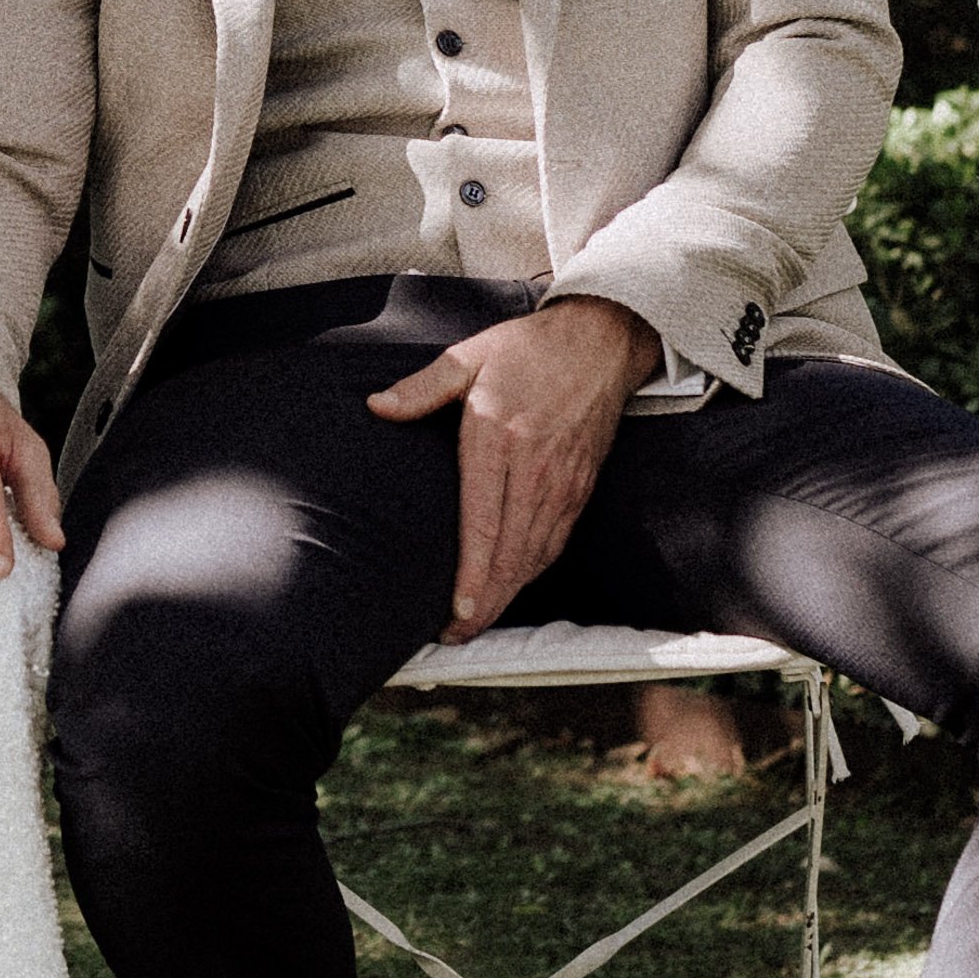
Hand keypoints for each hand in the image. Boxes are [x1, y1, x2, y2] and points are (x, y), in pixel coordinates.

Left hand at [371, 298, 662, 637]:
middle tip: (456, 636)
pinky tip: (511, 586)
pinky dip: (532, 571)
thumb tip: (377, 407)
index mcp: (499, 438)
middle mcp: (535, 469)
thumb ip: (422, 387)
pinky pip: (556, 541)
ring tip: (477, 624)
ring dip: (508, 595)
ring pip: (535, 555)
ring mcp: (562, 482)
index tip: (457, 612)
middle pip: (510, 553)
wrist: (602, 341)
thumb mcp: (470, 355)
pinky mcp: (581, 488)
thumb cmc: (530, 349)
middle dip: (486, 603)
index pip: (483, 521)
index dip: (472, 574)